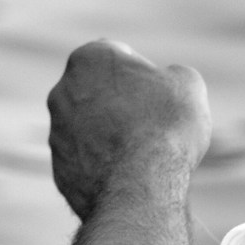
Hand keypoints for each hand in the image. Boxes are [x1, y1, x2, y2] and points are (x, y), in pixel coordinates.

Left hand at [47, 40, 210, 220]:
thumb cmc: (165, 127)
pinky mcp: (59, 169)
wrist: (140, 188)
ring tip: (143, 153)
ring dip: (110, 134)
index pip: (117, 55)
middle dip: (121, 102)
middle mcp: (62, 91)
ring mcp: (57, 133)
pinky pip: (86, 161)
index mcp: (89, 59)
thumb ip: (172, 75)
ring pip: (89, 128)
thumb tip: (167, 84)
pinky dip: (104, 164)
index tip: (160, 93)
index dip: (143, 73)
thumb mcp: (187, 85)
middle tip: (153, 122)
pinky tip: (129, 174)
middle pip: (98, 91)